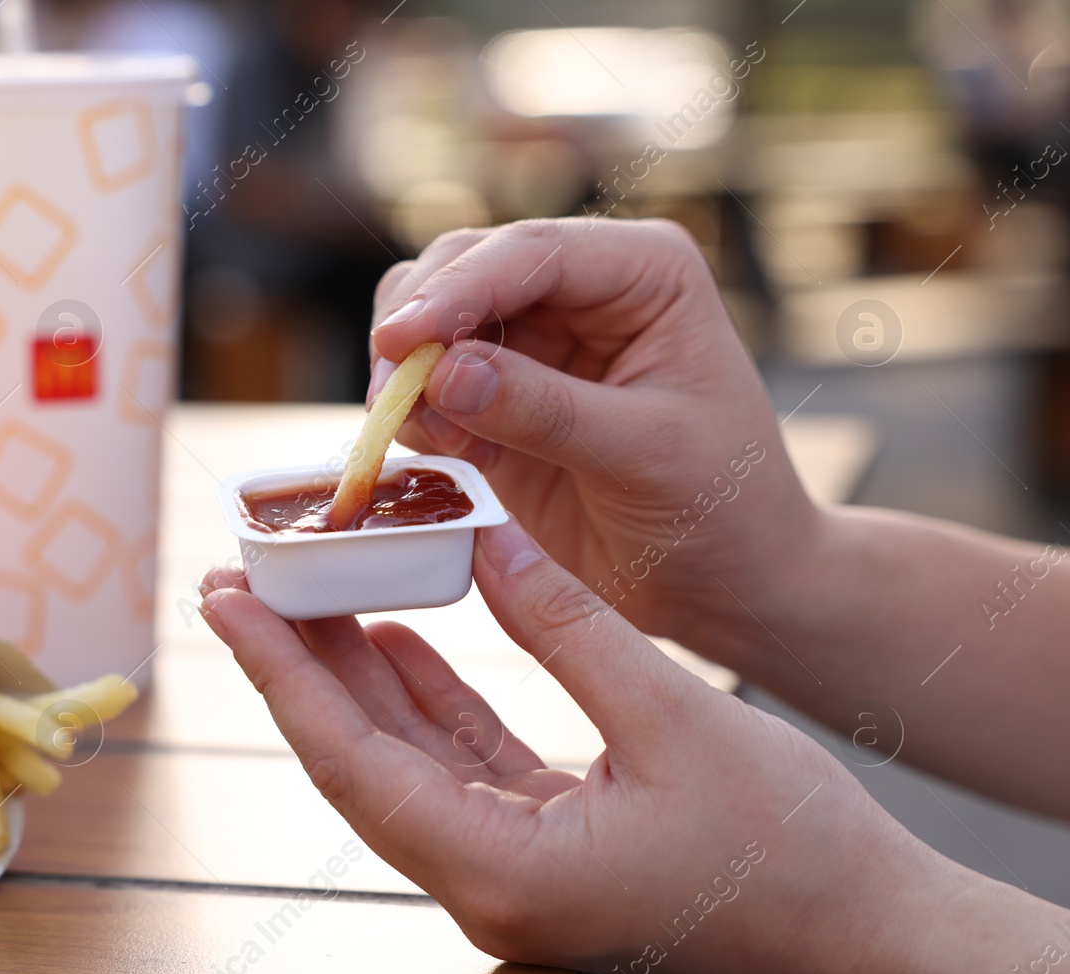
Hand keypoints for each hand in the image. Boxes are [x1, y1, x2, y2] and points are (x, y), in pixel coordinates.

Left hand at [198, 518, 1032, 973]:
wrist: (867, 932)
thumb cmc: (787, 849)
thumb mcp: (670, 714)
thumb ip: (564, 624)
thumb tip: (480, 538)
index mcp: (500, 871)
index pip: (352, 760)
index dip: (285, 675)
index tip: (230, 604)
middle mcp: (485, 881)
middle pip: (359, 759)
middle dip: (299, 668)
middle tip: (243, 583)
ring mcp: (512, 866)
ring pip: (403, 758)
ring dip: (357, 676)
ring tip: (309, 590)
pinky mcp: (543, 845)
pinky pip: (459, 763)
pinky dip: (427, 697)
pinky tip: (398, 634)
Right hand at [368, 218, 817, 642]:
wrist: (721, 583)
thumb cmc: (718, 507)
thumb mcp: (645, 454)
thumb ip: (546, 410)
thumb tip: (443, 373)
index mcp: (642, 271)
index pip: (532, 252)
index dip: (457, 289)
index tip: (398, 340)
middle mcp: (581, 289)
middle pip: (463, 266)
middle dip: (417, 325)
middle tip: (389, 396)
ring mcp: (533, 342)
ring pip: (430, 318)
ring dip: (405, 369)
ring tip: (419, 432)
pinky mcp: (496, 398)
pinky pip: (426, 384)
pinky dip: (412, 412)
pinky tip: (440, 454)